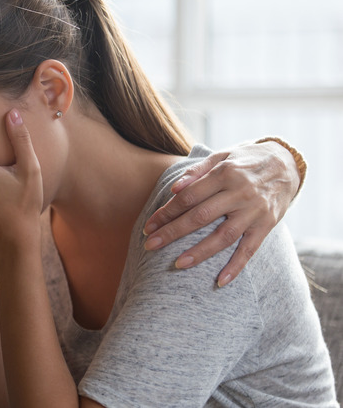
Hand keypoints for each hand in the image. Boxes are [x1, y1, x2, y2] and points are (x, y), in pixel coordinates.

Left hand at [143, 141, 299, 286]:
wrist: (287, 163)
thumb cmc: (245, 160)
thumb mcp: (221, 156)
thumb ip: (197, 171)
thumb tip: (174, 189)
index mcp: (225, 173)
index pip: (188, 197)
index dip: (166, 212)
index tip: (148, 226)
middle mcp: (240, 193)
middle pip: (200, 217)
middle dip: (172, 232)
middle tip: (150, 246)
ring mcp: (254, 211)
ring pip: (223, 236)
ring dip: (199, 252)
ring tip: (177, 264)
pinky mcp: (267, 225)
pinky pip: (250, 249)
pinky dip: (236, 267)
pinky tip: (220, 281)